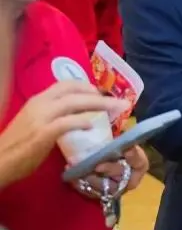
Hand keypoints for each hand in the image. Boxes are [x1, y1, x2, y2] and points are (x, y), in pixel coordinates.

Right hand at [0, 81, 127, 188]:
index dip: (87, 87)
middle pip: (74, 90)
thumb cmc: (17, 145)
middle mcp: (40, 104)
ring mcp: (41, 118)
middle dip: (99, 94)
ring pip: (74, 102)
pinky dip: (81, 121)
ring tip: (115, 109)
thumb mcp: (35, 123)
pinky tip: (93, 124)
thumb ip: (54, 116)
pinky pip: (66, 123)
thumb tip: (78, 116)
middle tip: (117, 102)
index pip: (66, 84)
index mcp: (38, 100)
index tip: (102, 94)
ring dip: (98, 105)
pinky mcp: (42, 133)